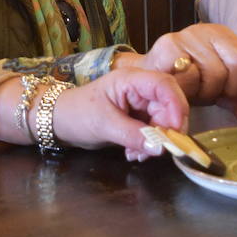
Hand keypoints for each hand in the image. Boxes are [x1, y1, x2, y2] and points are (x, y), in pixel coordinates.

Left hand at [50, 68, 188, 160]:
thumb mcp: (104, 125)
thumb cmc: (76, 114)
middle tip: (157, 151)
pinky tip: (133, 154)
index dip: (176, 105)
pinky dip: (148, 145)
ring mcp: (139, 104)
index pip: (164, 85)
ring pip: (163, 121)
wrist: (59, 122)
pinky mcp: (137, 118)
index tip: (176, 131)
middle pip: (168, 105)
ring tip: (137, 156)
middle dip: (165, 130)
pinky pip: (153, 131)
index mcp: (130, 80)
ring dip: (156, 142)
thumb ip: (132, 135)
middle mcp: (139, 89)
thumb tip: (161, 147)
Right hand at [131, 23, 236, 111]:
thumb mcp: (220, 89)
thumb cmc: (188, 84)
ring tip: (196, 93)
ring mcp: (189, 35)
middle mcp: (210, 30)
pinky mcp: (169, 43)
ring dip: (207, 92)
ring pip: (216, 71)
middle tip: (217, 98)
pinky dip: (189, 89)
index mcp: (227, 38)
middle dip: (231, 89)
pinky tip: (182, 90)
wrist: (147, 78)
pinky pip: (191, 74)